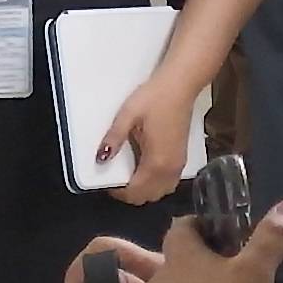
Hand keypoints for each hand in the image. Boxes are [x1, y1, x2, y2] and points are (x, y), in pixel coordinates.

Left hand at [99, 72, 198, 204]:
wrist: (181, 86)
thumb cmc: (155, 98)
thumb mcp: (128, 115)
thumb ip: (114, 138)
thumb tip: (100, 158)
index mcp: (155, 162)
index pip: (135, 192)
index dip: (118, 192)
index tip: (106, 181)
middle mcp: (170, 169)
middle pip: (148, 197)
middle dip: (130, 193)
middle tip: (116, 178)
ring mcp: (179, 165)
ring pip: (160, 192)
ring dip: (144, 190)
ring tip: (130, 174)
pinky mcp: (182, 158)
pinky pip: (168, 183)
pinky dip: (155, 183)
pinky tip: (145, 168)